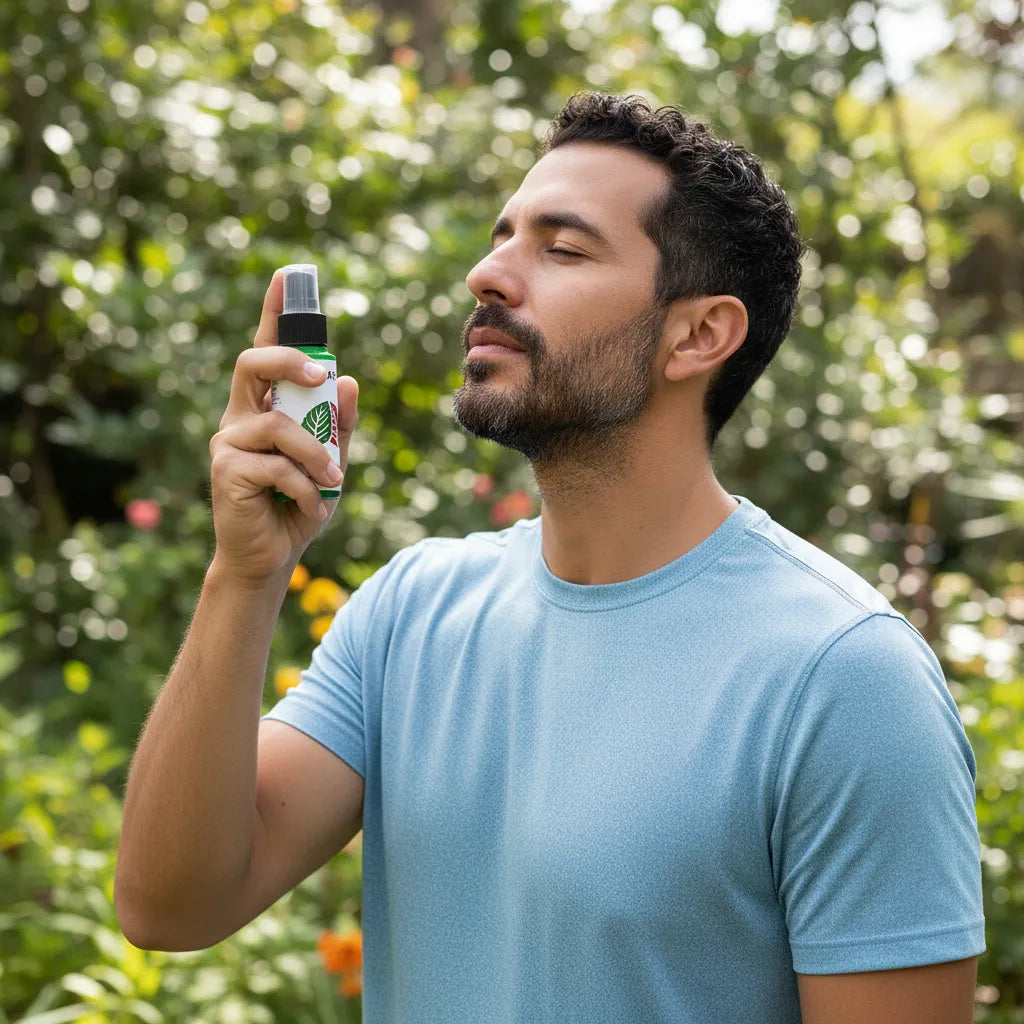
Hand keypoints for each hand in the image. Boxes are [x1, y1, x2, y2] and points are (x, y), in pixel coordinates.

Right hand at [207, 270, 358, 582]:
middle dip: (288, 360)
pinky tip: (311, 506)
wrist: (271, 557)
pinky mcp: (227, 470)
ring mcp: (229, 441)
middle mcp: (240, 416)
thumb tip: (350, 380)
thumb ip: (339, 424)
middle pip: (254, 363)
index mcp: (265, 407)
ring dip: (315, 455)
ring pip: (278, 426)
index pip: (267, 350)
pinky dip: (306, 488)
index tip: (289, 276)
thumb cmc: (298, 505)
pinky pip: (278, 466)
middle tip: (319, 374)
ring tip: (331, 482)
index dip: (275, 313)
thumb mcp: (331, 462)